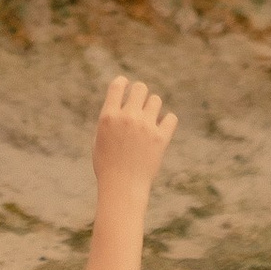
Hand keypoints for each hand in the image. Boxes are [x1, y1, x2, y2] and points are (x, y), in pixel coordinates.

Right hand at [92, 73, 176, 207]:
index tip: (126, 85)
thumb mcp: (99, 139)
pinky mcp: (161, 138)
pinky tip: (161, 129)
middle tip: (139, 104)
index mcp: (108, 116)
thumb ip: (109, 119)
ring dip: (152, 107)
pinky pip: (171, 118)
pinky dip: (167, 122)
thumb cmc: (107, 165)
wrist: (122, 187)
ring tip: (149, 119)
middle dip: (140, 93)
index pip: (118, 85)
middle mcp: (128, 118)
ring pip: (156, 100)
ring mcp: (145, 127)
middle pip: (140, 88)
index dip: (122, 82)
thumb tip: (120, 103)